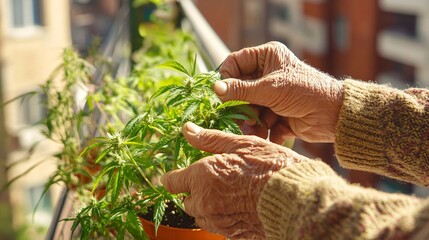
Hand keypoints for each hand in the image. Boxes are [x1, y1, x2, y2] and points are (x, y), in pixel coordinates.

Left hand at [161, 122, 305, 238]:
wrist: (298, 200)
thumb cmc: (272, 166)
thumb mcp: (243, 145)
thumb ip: (211, 140)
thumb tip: (187, 130)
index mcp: (202, 177)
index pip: (172, 182)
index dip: (175, 177)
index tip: (181, 174)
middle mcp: (205, 202)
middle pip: (186, 201)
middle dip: (195, 191)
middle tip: (216, 180)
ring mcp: (219, 222)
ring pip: (201, 216)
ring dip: (208, 205)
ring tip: (231, 193)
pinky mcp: (233, 234)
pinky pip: (219, 226)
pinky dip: (223, 216)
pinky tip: (241, 205)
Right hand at [217, 41, 342, 142]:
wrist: (334, 116)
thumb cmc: (305, 91)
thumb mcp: (270, 89)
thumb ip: (241, 90)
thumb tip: (215, 89)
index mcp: (267, 57)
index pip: (236, 62)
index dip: (227, 77)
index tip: (222, 94)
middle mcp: (267, 74)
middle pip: (240, 90)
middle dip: (240, 106)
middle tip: (239, 118)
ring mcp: (272, 95)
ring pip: (249, 108)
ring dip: (251, 121)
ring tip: (256, 129)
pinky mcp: (276, 114)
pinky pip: (260, 122)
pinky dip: (263, 130)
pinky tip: (270, 133)